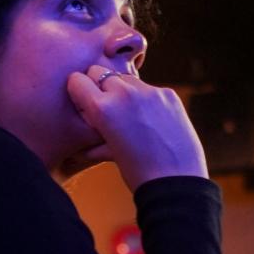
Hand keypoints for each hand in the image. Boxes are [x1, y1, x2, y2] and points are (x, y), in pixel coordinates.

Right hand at [66, 66, 207, 190]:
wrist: (177, 181)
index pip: (77, 80)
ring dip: (122, 91)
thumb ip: (94, 137)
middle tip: (104, 107)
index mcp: (102, 109)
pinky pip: (147, 89)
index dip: (77, 91)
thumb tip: (85, 140)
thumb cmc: (137, 173)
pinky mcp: (168, 94)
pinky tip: (151, 121)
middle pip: (99, 72)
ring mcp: (149, 91)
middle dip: (98, 86)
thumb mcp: (109, 153)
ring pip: (124, 78)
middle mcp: (123, 93)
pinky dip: (144, 100)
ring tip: (129, 116)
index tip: (82, 103)